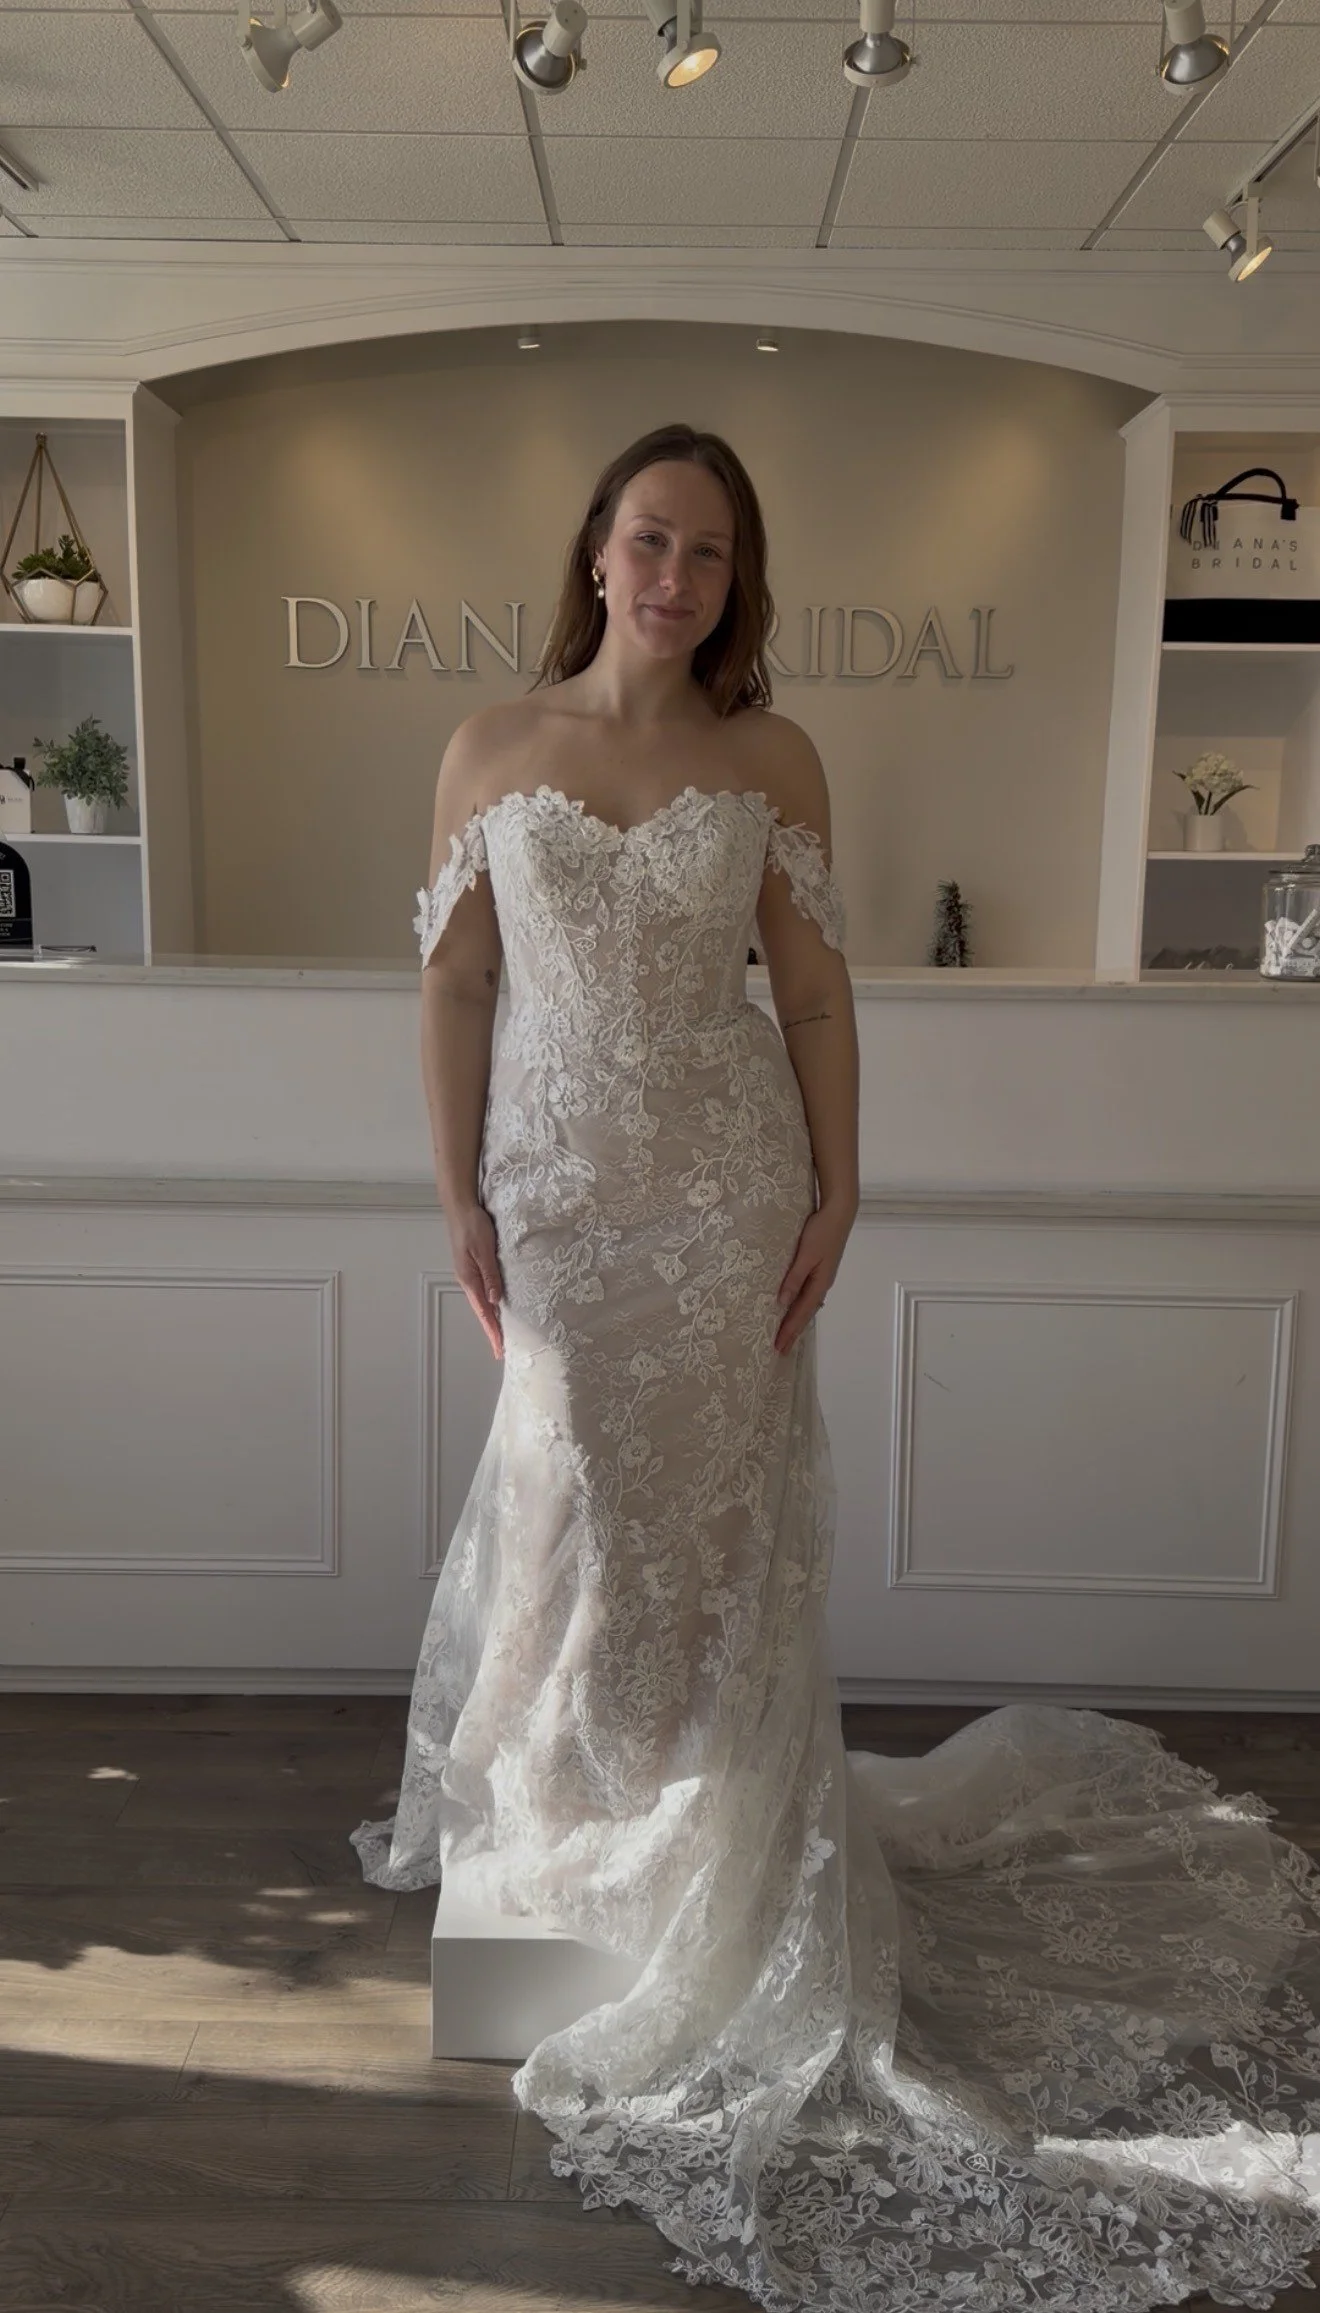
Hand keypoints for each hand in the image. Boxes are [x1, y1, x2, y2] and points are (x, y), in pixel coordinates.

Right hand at [448, 1201, 504, 1358]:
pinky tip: (497, 1307)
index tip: (500, 1350)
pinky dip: (491, 1304)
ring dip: (492, 1319)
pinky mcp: (473, 1266)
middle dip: (492, 1331)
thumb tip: (496, 1301)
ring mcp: (469, 1274)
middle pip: (482, 1312)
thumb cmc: (473, 1225)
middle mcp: (468, 1280)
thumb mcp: (484, 1249)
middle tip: (502, 1350)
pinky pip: (483, 1291)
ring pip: (483, 1303)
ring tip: (501, 1335)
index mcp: (469, 1279)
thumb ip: (490, 1275)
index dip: (492, 1332)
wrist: (461, 1207)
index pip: (484, 1312)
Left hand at [773, 1198, 854, 1356]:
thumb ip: (794, 1278)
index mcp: (819, 1283)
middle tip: (781, 1350)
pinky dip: (801, 1307)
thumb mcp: (806, 1254)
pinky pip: (808, 1295)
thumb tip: (782, 1302)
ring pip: (808, 1305)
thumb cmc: (821, 1231)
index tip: (778, 1347)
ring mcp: (822, 1277)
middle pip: (806, 1313)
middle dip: (793, 1332)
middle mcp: (822, 1284)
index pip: (801, 1313)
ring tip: (787, 1335)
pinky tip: (796, 1308)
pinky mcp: (820, 1269)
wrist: (839, 1213)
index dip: (789, 1330)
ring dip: (797, 1321)